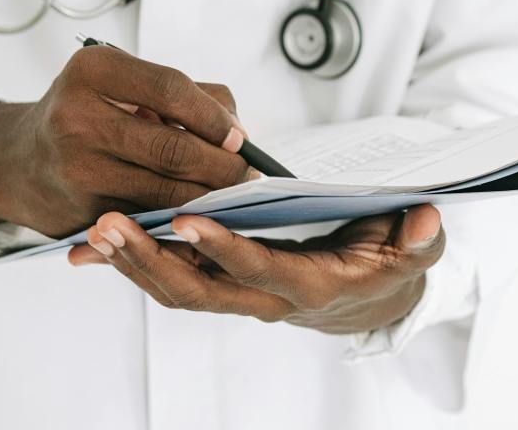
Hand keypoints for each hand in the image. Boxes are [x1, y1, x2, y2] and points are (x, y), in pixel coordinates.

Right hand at [0, 46, 254, 237]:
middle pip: (175, 147)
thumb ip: (183, 94)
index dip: (214, 118)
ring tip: (230, 193)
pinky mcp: (84, 211)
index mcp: (93, 71)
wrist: (19, 162)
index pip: (172, 89)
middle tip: (247, 174)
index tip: (238, 137)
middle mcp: (78, 116)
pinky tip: (197, 212)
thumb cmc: (83, 114)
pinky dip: (181, 217)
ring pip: (167, 190)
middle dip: (223, 166)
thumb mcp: (121, 83)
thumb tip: (237, 131)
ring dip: (209, 196)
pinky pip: (150, 217)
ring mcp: (78, 168)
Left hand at [68, 204, 444, 332]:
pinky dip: (134, 264)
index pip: (261, 270)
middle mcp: (263, 298)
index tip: (187, 220)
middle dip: (151, 260)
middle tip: (110, 225)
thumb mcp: (411, 253)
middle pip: (197, 291)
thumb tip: (422, 217)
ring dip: (132, 262)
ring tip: (94, 232)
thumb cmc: (382, 266)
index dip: (225, 250)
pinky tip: (96, 247)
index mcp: (308, 285)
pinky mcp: (218, 284)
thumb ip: (416, 240)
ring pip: (175, 289)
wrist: (366, 299)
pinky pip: (170, 280)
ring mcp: (235, 295)